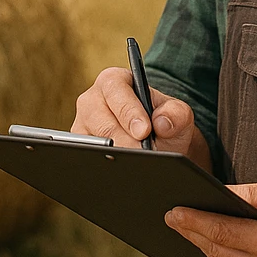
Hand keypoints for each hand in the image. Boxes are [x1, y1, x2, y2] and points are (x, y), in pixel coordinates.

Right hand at [72, 67, 209, 167]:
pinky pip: (86, 160)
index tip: (144, 131)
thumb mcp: (177, 114)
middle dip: (123, 141)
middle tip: (142, 156)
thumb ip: (176, 113)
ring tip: (135, 167)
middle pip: (101, 122)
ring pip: (91, 144)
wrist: (160, 145)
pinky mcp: (79, 149)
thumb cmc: (164, 122)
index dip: (129, 112)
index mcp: (114, 81)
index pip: (116, 92)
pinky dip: (104, 168)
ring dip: (114, 157)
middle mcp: (92, 100)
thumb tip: (161, 123)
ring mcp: (82, 126)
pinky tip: (121, 175)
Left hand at [165, 179, 256, 256]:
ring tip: (189, 228)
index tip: (173, 211)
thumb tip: (218, 192)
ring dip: (206, 249)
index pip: (224, 233)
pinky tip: (215, 246)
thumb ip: (254, 194)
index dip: (195, 221)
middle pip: (219, 252)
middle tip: (172, 216)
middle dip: (194, 232)